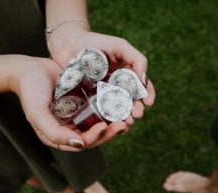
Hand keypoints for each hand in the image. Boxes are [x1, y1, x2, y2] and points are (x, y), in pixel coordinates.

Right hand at [11, 56, 117, 150]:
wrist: (29, 68)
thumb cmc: (30, 90)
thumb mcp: (36, 113)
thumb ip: (53, 132)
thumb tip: (79, 144)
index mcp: (58, 134)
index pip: (81, 143)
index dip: (95, 138)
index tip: (104, 126)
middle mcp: (69, 127)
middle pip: (93, 135)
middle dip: (109, 132)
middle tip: (123, 124)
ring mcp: (76, 114)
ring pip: (98, 123)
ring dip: (112, 122)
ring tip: (126, 117)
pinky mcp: (82, 101)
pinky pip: (97, 108)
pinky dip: (108, 109)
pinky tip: (118, 103)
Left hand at [46, 23, 155, 146]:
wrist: (68, 43)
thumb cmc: (96, 42)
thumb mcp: (120, 46)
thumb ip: (137, 59)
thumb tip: (144, 81)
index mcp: (126, 76)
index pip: (142, 88)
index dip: (147, 95)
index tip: (148, 102)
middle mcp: (117, 88)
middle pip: (130, 102)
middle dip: (136, 110)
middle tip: (136, 115)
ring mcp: (103, 96)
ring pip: (116, 110)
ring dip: (123, 118)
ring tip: (125, 123)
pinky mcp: (89, 101)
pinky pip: (99, 113)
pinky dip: (106, 120)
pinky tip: (109, 124)